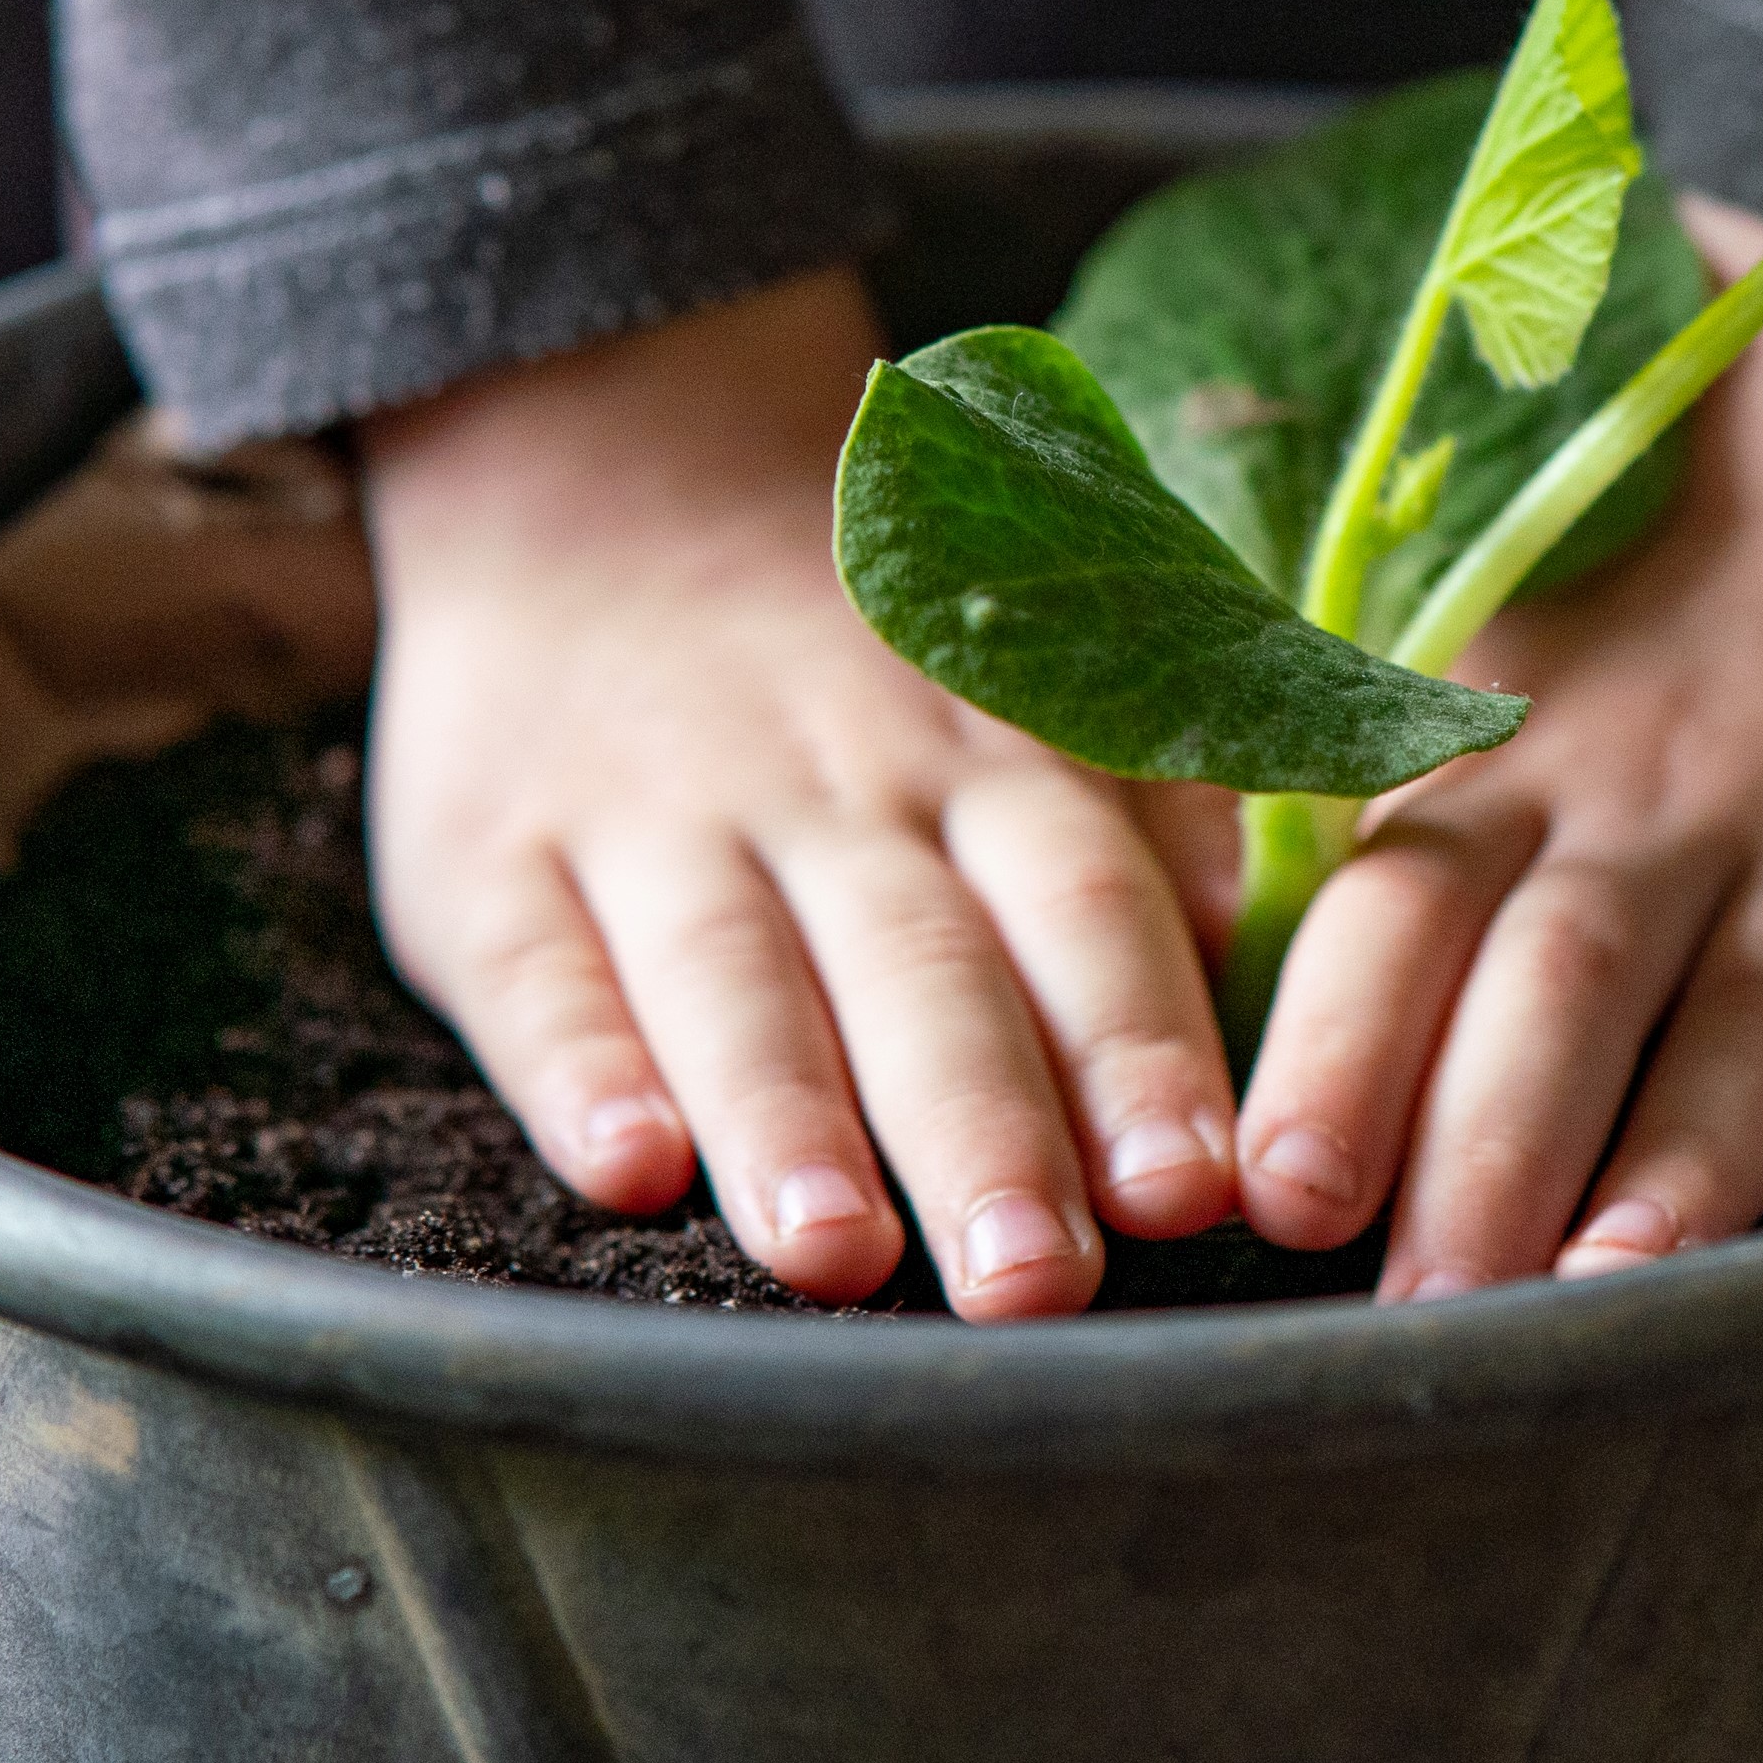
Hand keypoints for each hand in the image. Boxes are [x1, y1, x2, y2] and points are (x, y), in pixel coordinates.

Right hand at [351, 268, 1242, 1316]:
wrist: (610, 482)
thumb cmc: (869, 671)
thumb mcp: (1029, 698)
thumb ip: (1148, 819)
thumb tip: (1273, 952)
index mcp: (984, 761)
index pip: (1077, 906)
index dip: (1135, 1045)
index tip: (1195, 1186)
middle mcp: (829, 793)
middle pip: (917, 968)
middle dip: (981, 1128)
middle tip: (1037, 1281)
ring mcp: (653, 824)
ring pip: (729, 976)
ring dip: (785, 1117)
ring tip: (836, 1255)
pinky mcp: (490, 863)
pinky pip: (534, 969)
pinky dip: (577, 1065)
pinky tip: (621, 1167)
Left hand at [1229, 203, 1762, 1295]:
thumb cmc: (1648, 627)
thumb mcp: (1488, 686)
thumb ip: (1368, 839)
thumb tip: (1189, 1019)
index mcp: (1513, 766)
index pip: (1404, 917)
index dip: (1339, 1053)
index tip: (1275, 1194)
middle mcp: (1664, 800)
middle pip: (1564, 987)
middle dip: (1488, 1151)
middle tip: (1428, 1309)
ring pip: (1753, 1011)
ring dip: (1684, 1163)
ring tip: (1616, 1303)